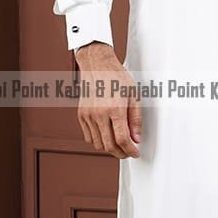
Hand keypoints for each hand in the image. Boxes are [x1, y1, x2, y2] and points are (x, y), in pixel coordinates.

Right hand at [74, 42, 141, 158]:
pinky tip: (106, 135)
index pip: (122, 139)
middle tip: (128, 152)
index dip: (130, 151)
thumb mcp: (134, 96)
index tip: (135, 153)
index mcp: (114, 109)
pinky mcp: (81, 115)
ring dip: (109, 148)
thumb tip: (136, 138)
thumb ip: (136, 119)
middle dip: (121, 153)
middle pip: (109, 146)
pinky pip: (88, 137)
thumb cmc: (116, 77)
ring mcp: (88, 115)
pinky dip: (98, 140)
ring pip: (97, 144)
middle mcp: (99, 114)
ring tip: (118, 143)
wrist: (97, 65)